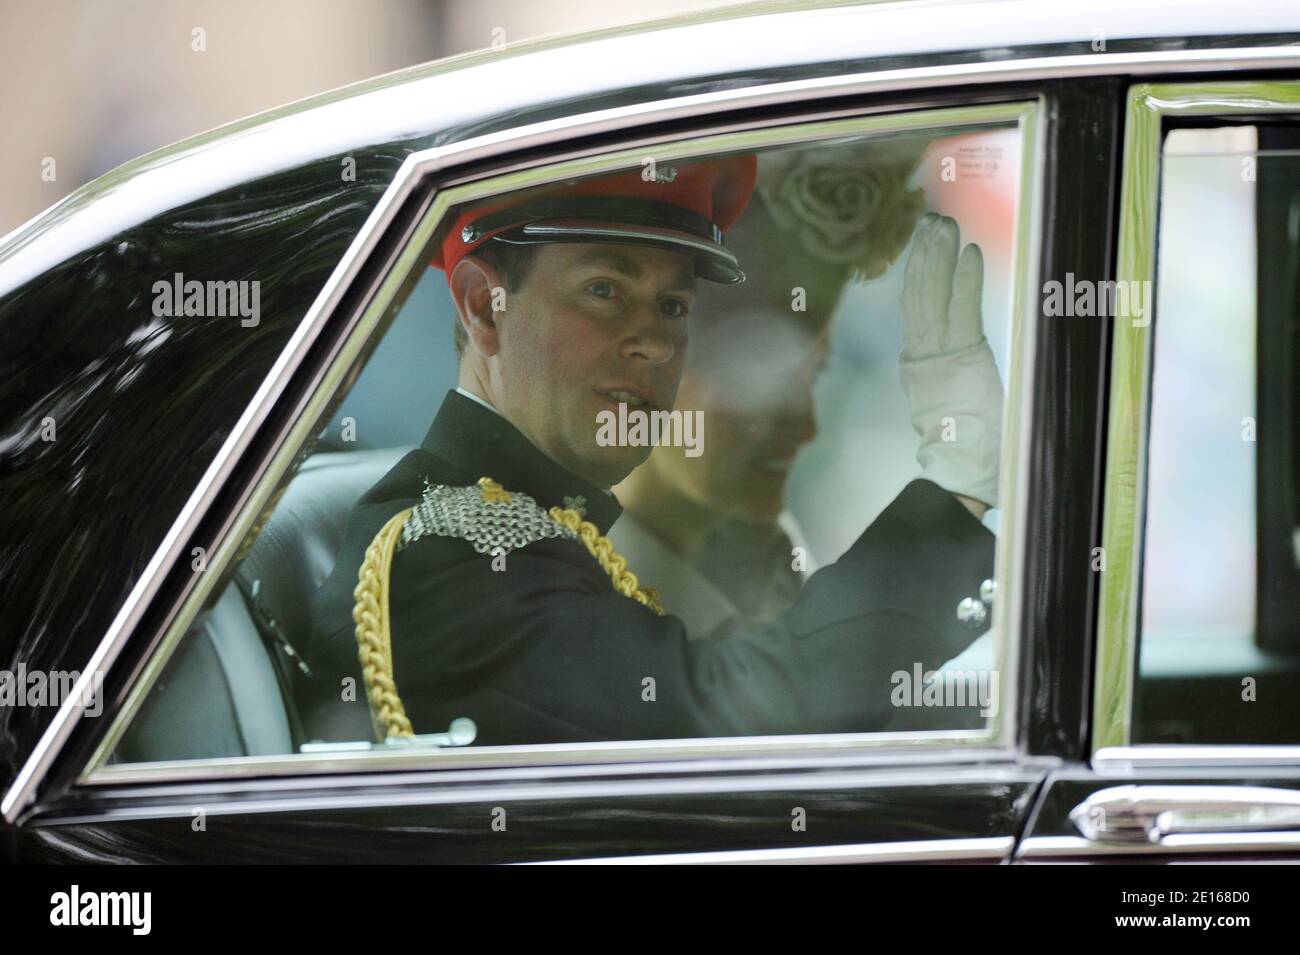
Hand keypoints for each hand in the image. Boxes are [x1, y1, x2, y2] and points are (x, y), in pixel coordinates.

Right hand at [897, 213, 1003, 510]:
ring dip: (941, 259)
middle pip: (919, 293)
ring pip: (934, 296)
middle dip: (926, 255)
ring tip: (947, 227)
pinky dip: (964, 281)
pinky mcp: (963, 355)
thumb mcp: (944, 396)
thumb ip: (938, 371)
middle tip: (933, 220)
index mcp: (917, 360)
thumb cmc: (960, 435)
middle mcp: (923, 352)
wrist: (961, 460)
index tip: (923, 240)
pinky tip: (970, 255)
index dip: (918, 271)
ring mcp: (941, 352)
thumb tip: (938, 353)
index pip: (914, 306)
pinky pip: (962, 310)